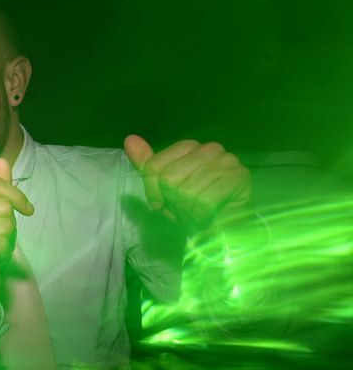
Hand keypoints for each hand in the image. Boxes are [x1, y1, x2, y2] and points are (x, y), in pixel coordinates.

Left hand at [124, 135, 251, 232]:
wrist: (220, 230)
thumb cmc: (191, 208)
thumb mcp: (162, 189)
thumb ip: (147, 165)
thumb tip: (129, 139)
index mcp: (189, 146)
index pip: (154, 166)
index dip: (153, 191)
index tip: (162, 202)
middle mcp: (210, 148)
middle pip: (169, 178)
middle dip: (172, 201)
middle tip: (186, 207)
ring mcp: (227, 161)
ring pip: (186, 191)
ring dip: (188, 209)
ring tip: (198, 211)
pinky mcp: (239, 177)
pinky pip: (204, 201)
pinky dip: (202, 215)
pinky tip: (211, 213)